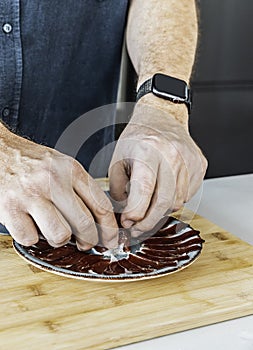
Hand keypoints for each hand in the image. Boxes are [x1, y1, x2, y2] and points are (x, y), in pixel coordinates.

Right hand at [0, 128, 117, 248]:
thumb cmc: (31, 162)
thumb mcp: (61, 165)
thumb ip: (79, 188)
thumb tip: (98, 220)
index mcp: (70, 169)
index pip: (100, 204)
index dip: (109, 228)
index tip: (110, 239)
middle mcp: (53, 181)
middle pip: (84, 224)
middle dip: (89, 240)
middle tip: (85, 243)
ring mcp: (30, 195)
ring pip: (60, 235)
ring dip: (59, 239)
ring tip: (52, 229)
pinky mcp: (9, 208)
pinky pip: (30, 239)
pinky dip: (31, 237)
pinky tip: (29, 224)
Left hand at [109, 101, 206, 236]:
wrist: (162, 119)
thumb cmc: (138, 138)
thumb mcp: (117, 160)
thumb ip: (118, 190)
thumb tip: (127, 216)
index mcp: (147, 150)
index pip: (144, 190)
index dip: (135, 213)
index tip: (128, 222)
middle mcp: (171, 154)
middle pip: (164, 202)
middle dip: (149, 222)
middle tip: (137, 228)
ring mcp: (188, 160)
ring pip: (177, 202)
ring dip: (161, 210)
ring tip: (149, 204)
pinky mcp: (199, 166)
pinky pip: (188, 195)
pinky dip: (174, 200)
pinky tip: (164, 191)